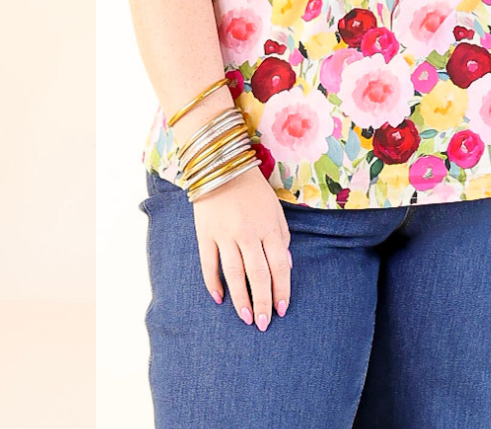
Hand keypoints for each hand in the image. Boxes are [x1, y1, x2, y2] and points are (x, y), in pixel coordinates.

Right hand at [193, 165, 291, 331]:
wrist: (220, 166)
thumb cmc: (253, 189)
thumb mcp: (275, 209)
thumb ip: (282, 237)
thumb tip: (285, 267)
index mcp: (268, 227)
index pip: (278, 266)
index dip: (282, 290)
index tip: (283, 309)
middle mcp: (247, 234)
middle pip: (257, 275)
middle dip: (263, 302)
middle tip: (264, 323)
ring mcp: (224, 234)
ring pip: (234, 274)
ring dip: (241, 299)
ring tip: (246, 318)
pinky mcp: (205, 233)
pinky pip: (208, 263)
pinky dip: (213, 283)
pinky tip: (219, 299)